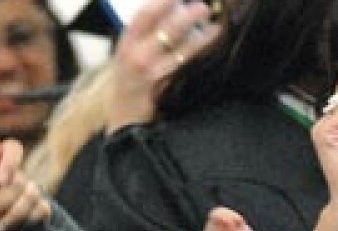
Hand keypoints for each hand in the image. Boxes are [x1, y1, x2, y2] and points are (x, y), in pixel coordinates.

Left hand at [0, 133, 51, 230]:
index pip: (13, 147)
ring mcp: (29, 191)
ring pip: (33, 195)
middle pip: (20, 180)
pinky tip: (12, 229)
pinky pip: (42, 210)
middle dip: (2, 201)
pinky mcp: (37, 209)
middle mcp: (16, 173)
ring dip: (13, 215)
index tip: (0, 180)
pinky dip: (26, 221)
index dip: (10, 162)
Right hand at [109, 0, 220, 130]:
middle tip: (202, 8)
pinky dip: (200, 54)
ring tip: (215, 27)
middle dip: (187, 17)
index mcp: (127, 43)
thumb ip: (147, 30)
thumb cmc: (127, 75)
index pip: (144, 16)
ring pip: (180, 51)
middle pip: (165, 31)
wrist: (122, 111)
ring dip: (200, 38)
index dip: (162, 2)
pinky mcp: (165, 86)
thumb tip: (176, 7)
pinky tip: (212, 44)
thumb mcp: (129, 49)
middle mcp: (138, 56)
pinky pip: (186, 67)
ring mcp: (153, 73)